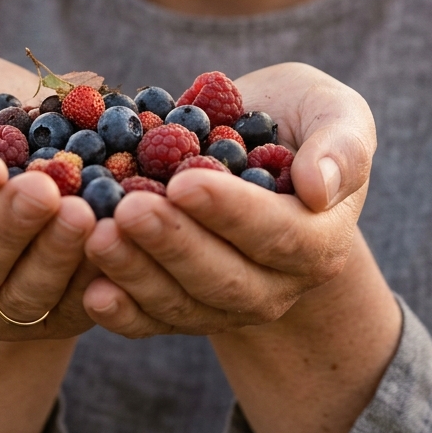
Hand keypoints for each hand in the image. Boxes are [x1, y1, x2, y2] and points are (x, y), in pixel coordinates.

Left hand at [82, 62, 375, 336]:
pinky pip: (153, 321)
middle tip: (128, 209)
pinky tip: (90, 290)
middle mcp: (277, 284)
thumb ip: (341, 145)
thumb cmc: (296, 120)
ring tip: (96, 237)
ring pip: (184, 303)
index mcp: (321, 240)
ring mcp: (228, 303)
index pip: (279, 234)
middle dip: (174, 245)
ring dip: (137, 274)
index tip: (185, 181)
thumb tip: (322, 188)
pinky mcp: (184, 308)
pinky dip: (122, 311)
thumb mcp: (332, 111)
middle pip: (225, 278)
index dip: (231, 212)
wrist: (252, 147)